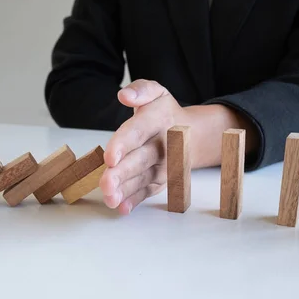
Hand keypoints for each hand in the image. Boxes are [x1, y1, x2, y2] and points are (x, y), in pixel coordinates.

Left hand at [100, 79, 186, 214]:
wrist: (192, 134)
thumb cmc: (164, 113)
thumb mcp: (156, 92)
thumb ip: (140, 90)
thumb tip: (124, 95)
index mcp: (159, 119)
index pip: (138, 132)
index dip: (123, 144)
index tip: (109, 157)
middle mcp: (164, 144)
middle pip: (140, 159)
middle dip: (122, 173)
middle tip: (105, 184)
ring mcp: (165, 165)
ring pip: (143, 178)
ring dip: (126, 190)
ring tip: (109, 198)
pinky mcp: (163, 180)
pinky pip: (148, 191)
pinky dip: (135, 200)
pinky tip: (122, 208)